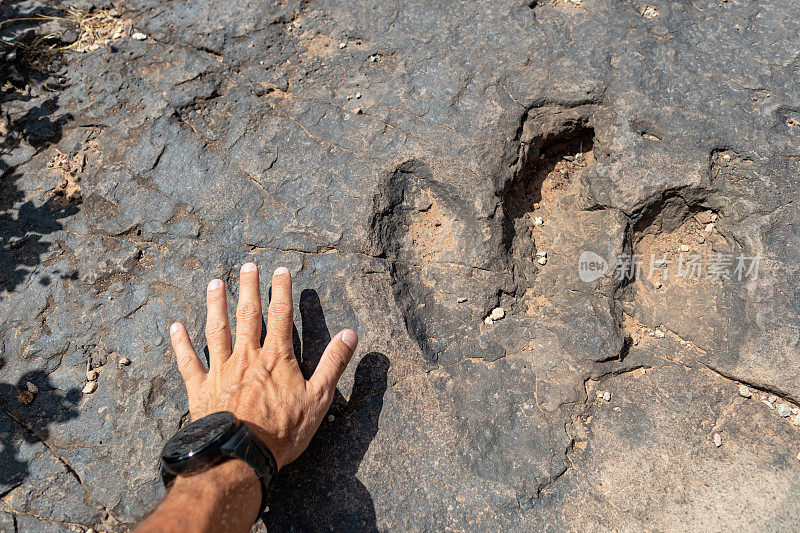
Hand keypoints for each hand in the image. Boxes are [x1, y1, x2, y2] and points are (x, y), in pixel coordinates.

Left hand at [168, 263, 357, 469]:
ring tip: (215, 283)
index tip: (281, 270)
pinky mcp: (200, 388)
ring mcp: (220, 370)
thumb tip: (350, 334)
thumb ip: (333, 363)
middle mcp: (246, 356)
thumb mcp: (319, 398)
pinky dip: (181, 343)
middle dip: (249, 288)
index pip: (281, 315)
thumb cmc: (282, 430)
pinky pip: (188, 361)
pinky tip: (175, 327)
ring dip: (215, 304)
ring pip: (217, 329)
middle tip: (248, 266)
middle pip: (248, 314)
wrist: (240, 455)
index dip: (281, 291)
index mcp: (276, 357)